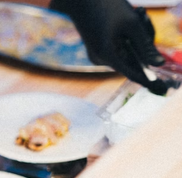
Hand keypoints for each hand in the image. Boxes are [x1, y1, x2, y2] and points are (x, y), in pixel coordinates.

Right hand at [51, 0, 168, 94]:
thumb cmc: (106, 6)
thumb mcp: (132, 24)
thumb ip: (146, 46)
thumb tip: (158, 64)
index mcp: (107, 54)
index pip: (133, 73)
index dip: (149, 80)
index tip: (161, 89)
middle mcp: (99, 59)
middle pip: (131, 62)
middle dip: (142, 46)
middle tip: (143, 18)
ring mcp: (96, 55)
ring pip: (124, 56)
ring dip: (134, 40)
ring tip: (135, 14)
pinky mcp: (96, 50)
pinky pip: (117, 51)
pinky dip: (125, 40)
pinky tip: (125, 21)